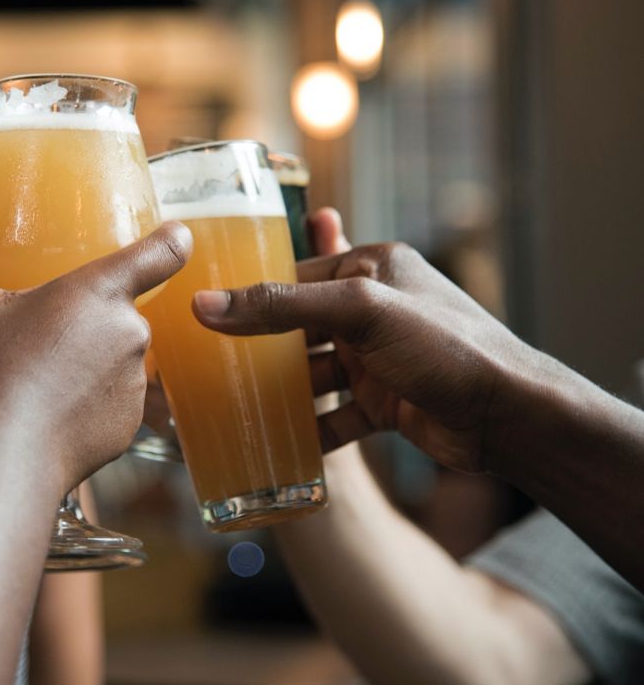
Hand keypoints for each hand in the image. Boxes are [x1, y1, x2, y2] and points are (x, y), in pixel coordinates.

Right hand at [0, 223, 191, 490]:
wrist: (4, 454)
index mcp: (101, 291)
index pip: (160, 253)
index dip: (172, 241)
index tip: (176, 237)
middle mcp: (131, 333)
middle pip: (119, 315)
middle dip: (87, 323)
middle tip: (42, 339)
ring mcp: (135, 383)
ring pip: (115, 362)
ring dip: (88, 365)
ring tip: (39, 381)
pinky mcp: (129, 426)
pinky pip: (112, 404)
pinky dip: (88, 406)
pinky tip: (50, 415)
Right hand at [192, 208, 534, 473]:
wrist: (510, 417)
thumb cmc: (444, 347)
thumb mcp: (358, 312)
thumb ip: (282, 306)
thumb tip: (206, 304)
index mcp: (372, 267)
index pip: (296, 274)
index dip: (252, 293)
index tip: (204, 313)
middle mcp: (373, 310)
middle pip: (300, 327)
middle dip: (260, 348)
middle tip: (209, 365)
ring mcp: (379, 359)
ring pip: (314, 374)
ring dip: (282, 393)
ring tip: (233, 408)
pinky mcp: (386, 402)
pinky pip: (336, 414)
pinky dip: (311, 430)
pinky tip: (279, 446)